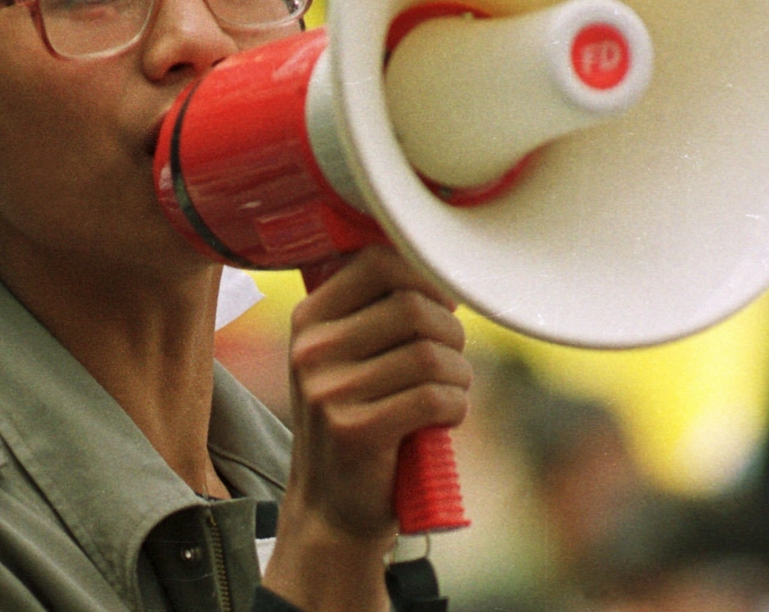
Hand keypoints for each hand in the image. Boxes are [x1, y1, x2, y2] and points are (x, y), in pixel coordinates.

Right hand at [263, 246, 471, 610]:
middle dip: (450, 333)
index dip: (426, 278)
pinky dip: (455, 407)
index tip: (441, 306)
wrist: (331, 505)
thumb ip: (382, 311)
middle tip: (450, 359)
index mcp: (310, 318)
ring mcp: (329, 391)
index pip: (380, 263)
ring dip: (458, 375)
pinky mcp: (355, 432)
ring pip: (430, 356)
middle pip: (413, 308)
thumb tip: (444, 271)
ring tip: (448, 392)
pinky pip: (434, 399)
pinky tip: (443, 418)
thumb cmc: (357, 417)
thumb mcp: (347, 356)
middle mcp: (312, 349)